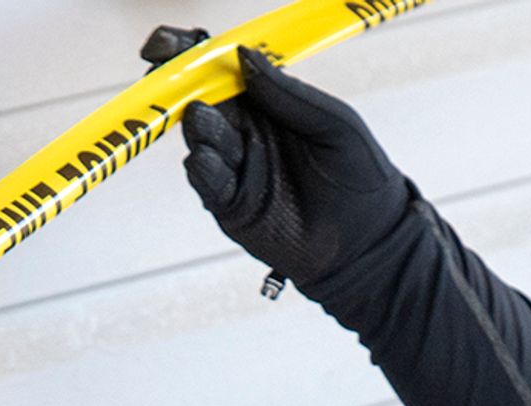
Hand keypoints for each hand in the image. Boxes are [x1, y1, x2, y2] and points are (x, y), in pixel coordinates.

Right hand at [176, 50, 417, 297]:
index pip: (222, 69)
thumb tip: (242, 55)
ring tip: (201, 117)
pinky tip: (203, 159)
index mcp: (266, 100)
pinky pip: (208, 183)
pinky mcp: (231, 205)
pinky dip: (202, 169)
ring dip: (195, 125)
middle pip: (198, 97)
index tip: (174, 42)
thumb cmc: (357, 173)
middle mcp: (244, 130)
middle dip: (176, 82)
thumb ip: (289, 94)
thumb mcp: (332, 124)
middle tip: (164, 72)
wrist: (367, 237)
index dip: (195, 52)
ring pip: (200, 138)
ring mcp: (235, 167)